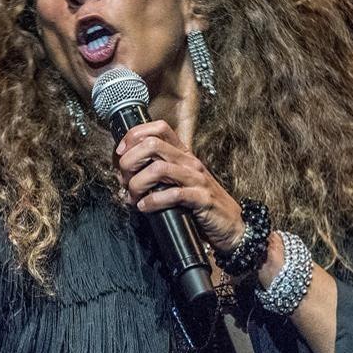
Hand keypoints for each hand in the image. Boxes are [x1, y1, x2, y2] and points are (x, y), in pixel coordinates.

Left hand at [115, 120, 244, 252]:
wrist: (230, 224)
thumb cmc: (200, 203)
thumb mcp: (177, 182)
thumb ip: (155, 174)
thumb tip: (125, 175)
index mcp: (183, 154)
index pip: (158, 128)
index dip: (134, 135)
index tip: (121, 153)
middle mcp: (189, 162)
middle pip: (152, 145)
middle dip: (130, 161)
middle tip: (124, 179)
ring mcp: (196, 179)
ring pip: (158, 169)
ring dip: (138, 184)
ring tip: (133, 196)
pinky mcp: (201, 198)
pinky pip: (172, 194)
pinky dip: (152, 202)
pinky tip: (145, 207)